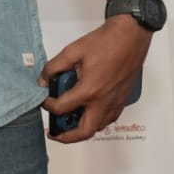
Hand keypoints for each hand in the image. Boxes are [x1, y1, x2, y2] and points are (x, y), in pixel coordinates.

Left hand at [40, 15, 151, 143]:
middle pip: (84, 131)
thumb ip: (53, 68)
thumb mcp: (72, 52)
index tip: (44, 100)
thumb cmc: (106, 42)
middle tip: (54, 133)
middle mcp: (104, 101)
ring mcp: (115, 102)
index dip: (47, 106)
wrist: (130, 37)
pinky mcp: (122, 99)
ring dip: (82, 129)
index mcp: (89, 90)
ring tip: (68, 122)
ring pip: (98, 127)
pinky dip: (96, 120)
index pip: (61, 108)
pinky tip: (86, 111)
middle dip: (67, 137)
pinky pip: (108, 118)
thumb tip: (43, 80)